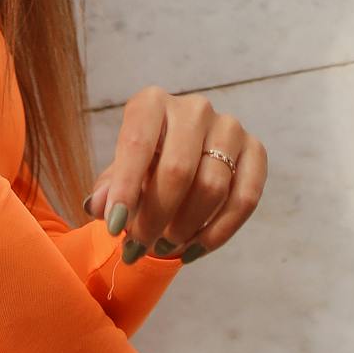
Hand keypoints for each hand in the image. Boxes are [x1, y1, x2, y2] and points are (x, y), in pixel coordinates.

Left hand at [83, 85, 265, 264]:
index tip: (114, 227)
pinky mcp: (256, 150)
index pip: (137, 143)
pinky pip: (245, 198)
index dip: (125, 188)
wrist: (182, 160)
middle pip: (178, 169)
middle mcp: (194, 108)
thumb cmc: (144, 166)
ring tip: (164, 247)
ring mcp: (230, 127)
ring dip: (186, 226)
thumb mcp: (119, 174)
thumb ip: (108, 189)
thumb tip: (98, 206)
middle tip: (139, 247)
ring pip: (213, 186)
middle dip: (156, 216)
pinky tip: (195, 250)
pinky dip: (219, 232)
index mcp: (152, 102)